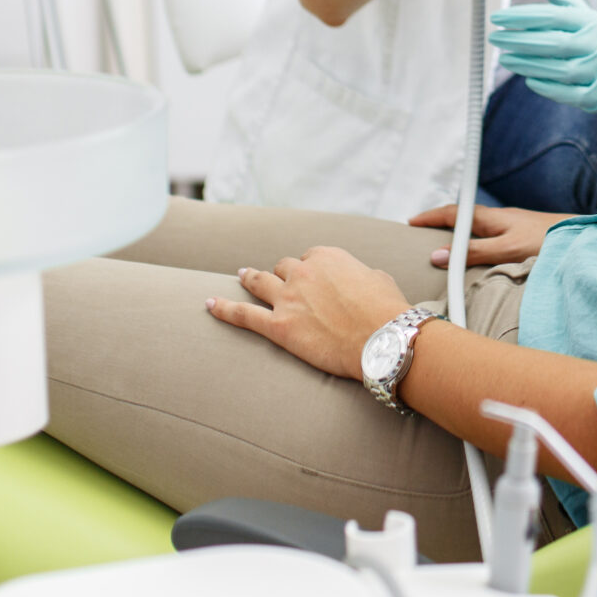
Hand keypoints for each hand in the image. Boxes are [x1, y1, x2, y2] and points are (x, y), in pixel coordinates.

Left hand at [207, 247, 416, 379]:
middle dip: (284, 275)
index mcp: (328, 256)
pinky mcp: (278, 327)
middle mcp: (303, 272)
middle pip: (284, 267)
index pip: (311, 257)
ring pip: (259, 282)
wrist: (383, 340)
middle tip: (283, 283)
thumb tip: (358, 280)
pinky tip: (208, 304)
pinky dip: (223, 309)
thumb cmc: (388, 311)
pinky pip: (242, 314)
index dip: (312, 270)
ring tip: (241, 276)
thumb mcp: (379, 279)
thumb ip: (360, 274)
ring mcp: (287, 299)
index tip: (316, 280)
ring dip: (249, 278)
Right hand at [408, 202, 568, 267]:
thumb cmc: (548, 242)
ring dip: (459, 237)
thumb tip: (437, 255)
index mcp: (492, 218)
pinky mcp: (523, 239)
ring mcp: (512, 229)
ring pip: (478, 231)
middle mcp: (500, 220)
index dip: (430, 217)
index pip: (453, 213)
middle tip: (421, 236)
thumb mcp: (508, 250)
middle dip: (440, 226)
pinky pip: (491, 239)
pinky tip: (479, 259)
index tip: (410, 223)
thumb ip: (475, 253)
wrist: (583, 239)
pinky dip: (476, 245)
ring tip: (444, 251)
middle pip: (463, 220)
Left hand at [488, 0, 596, 110]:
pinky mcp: (596, 95)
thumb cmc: (585, 36)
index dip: (522, 16)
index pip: (553, 16)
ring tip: (504, 58)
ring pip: (558, 70)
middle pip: (554, 43)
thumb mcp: (575, 11)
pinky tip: (527, 79)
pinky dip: (546, 88)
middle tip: (494, 38)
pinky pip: (567, 94)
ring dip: (527, 65)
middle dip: (519, 41)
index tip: (496, 17)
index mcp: (591, 20)